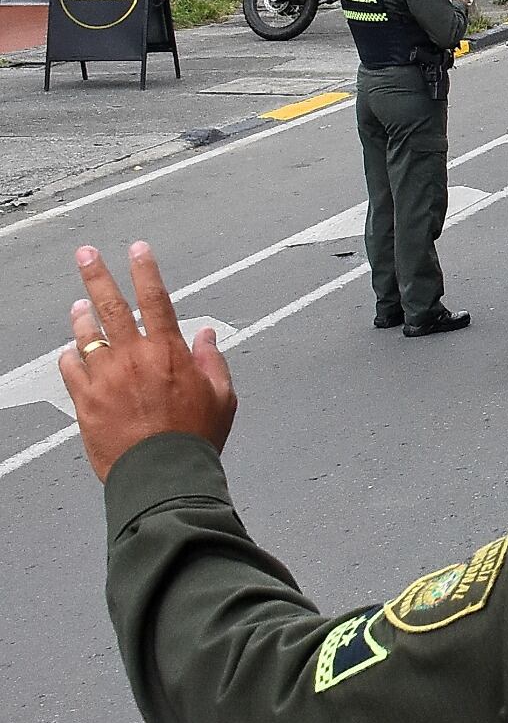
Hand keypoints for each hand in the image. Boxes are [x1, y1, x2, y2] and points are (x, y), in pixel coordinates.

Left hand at [57, 243, 236, 481]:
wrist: (163, 474)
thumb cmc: (196, 438)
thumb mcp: (223, 397)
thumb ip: (212, 361)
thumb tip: (206, 335)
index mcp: (169, 353)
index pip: (156, 299)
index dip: (146, 270)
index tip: (138, 249)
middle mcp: (134, 358)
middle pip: (111, 307)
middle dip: (98, 275)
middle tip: (85, 254)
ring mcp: (105, 378)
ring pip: (86, 335)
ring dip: (81, 315)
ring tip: (78, 304)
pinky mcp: (85, 401)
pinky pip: (69, 369)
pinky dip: (69, 356)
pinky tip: (70, 352)